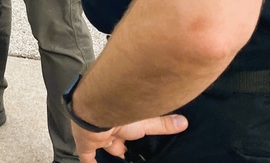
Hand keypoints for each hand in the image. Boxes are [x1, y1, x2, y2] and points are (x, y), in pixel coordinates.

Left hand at [71, 114, 187, 161]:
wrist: (96, 111)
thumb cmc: (122, 113)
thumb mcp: (146, 123)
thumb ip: (163, 124)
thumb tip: (185, 122)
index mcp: (122, 121)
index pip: (130, 132)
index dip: (133, 138)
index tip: (138, 144)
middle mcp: (109, 127)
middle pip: (117, 141)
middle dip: (122, 148)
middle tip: (129, 155)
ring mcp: (96, 136)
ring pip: (104, 148)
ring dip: (110, 154)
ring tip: (118, 161)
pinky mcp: (85, 145)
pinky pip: (87, 158)